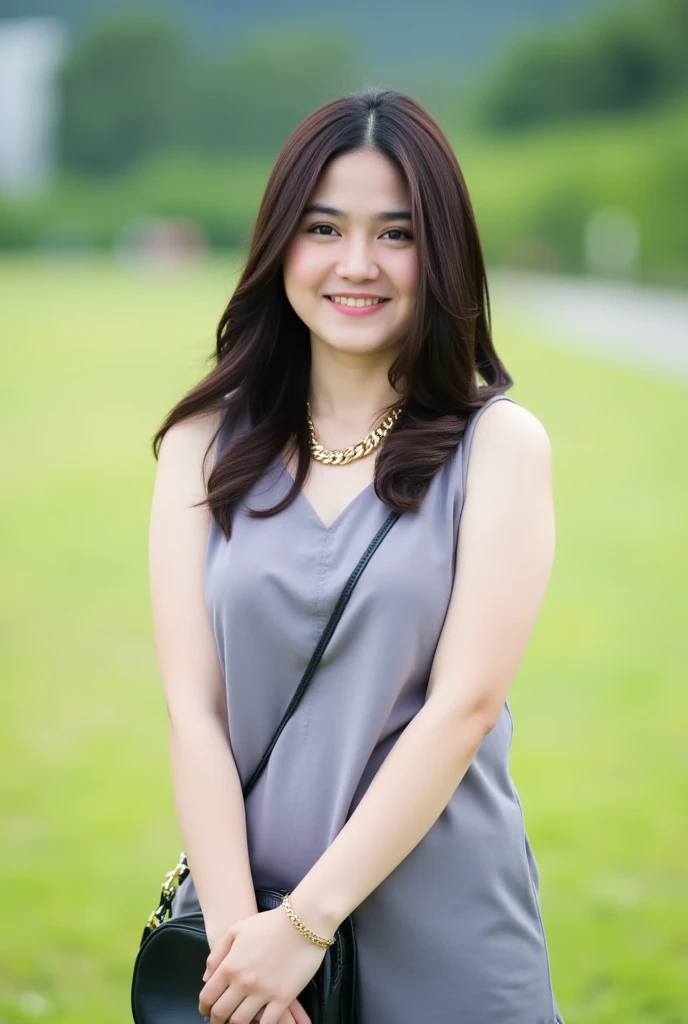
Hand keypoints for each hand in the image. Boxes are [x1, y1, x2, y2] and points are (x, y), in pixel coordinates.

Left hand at [198, 906, 325, 1023]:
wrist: (303, 921)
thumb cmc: (269, 923)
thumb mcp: (236, 930)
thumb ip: (217, 954)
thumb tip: (206, 978)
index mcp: (230, 966)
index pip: (208, 996)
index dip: (204, 1008)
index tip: (205, 1011)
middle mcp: (243, 982)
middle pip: (221, 1012)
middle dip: (216, 1020)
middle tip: (217, 1022)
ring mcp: (263, 992)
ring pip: (240, 1022)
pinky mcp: (283, 997)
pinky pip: (267, 1023)